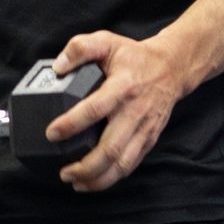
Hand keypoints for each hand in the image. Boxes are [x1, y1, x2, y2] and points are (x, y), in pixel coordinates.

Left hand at [51, 30, 185, 192]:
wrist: (172, 68)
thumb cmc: (135, 57)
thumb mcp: (107, 41)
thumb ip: (80, 48)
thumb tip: (58, 67)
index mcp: (122, 86)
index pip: (95, 108)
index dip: (72, 123)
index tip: (51, 133)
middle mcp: (135, 111)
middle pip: (111, 147)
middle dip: (86, 166)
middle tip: (64, 172)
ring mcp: (144, 129)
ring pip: (122, 163)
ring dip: (98, 179)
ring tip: (75, 182)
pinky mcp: (149, 139)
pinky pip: (131, 165)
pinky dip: (112, 178)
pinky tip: (93, 182)